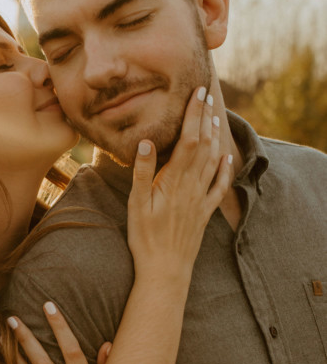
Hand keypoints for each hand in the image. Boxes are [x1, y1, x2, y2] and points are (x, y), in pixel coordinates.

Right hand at [127, 86, 231, 281]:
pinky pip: (219, 186)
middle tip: (207, 94)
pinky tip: (226, 157)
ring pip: (213, 161)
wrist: (165, 270)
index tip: (197, 92)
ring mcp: (200, 199)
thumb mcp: (137, 205)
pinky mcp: (204, 212)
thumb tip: (147, 142)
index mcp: (174, 181)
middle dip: (205, 117)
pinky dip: (225, 168)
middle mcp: (192, 186)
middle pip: (203, 145)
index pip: (189, 139)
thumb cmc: (145, 238)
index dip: (194, 114)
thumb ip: (143, 172)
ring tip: (214, 116)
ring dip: (214, 137)